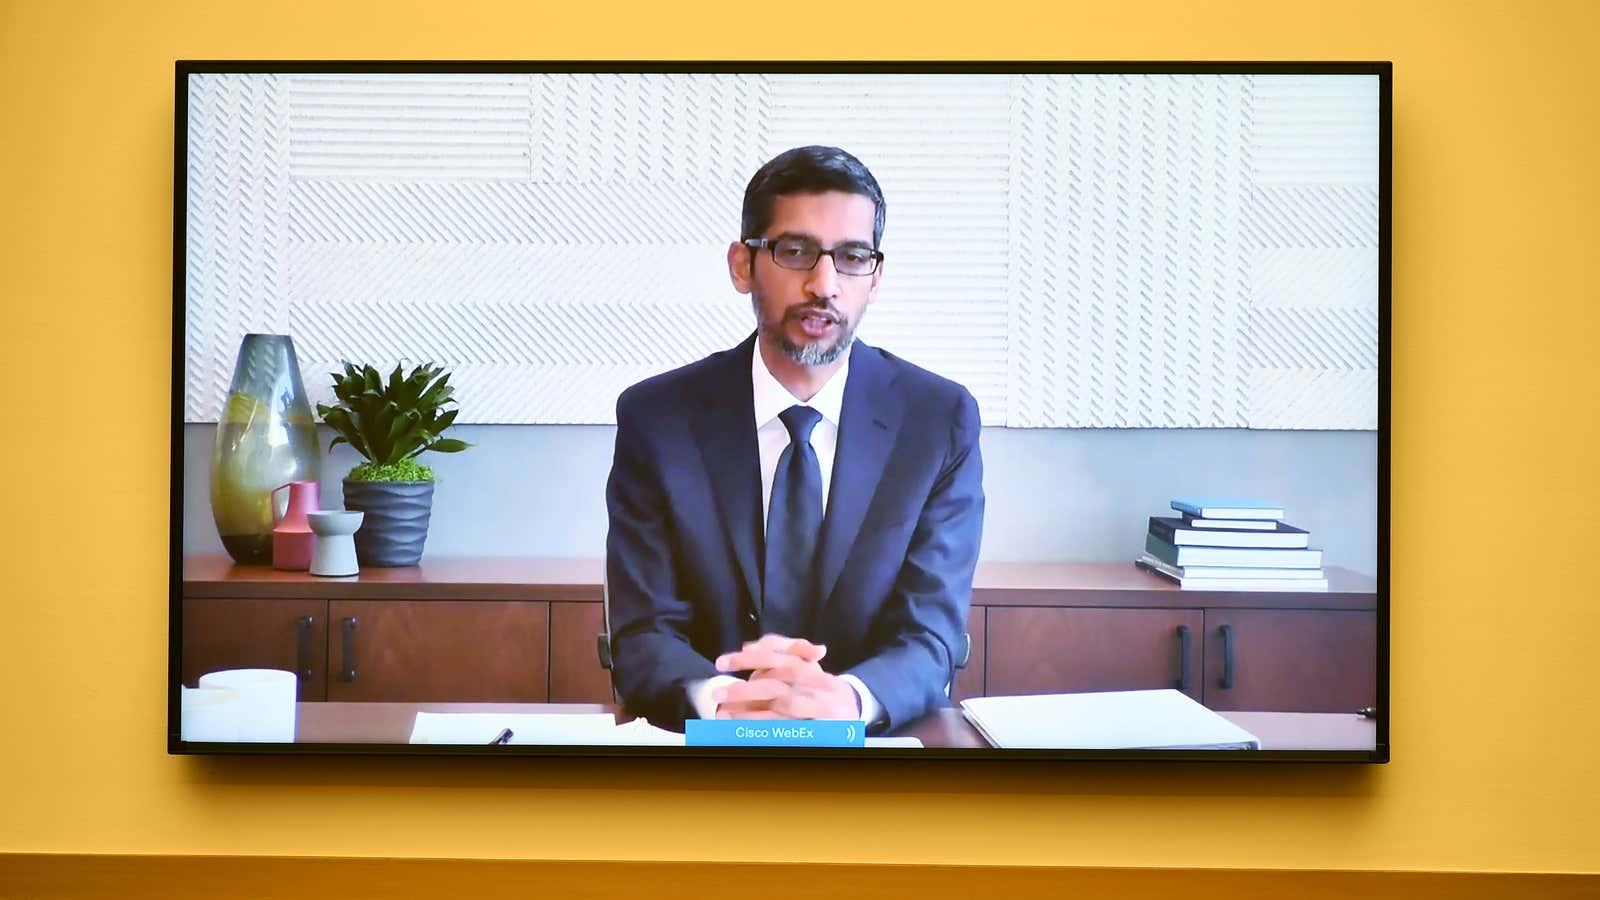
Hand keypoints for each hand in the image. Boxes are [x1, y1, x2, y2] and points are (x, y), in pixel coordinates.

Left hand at [712, 634, 860, 719]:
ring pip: (781, 711)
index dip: (749, 659)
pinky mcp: (820, 729)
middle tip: (718, 694)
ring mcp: (819, 710)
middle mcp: (816, 688)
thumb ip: (780, 648)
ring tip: (724, 715)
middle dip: (744, 691)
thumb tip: (747, 646)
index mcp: (810, 668)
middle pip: (777, 686)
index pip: (778, 659)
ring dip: (750, 714)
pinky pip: (789, 730)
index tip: (721, 663)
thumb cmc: (821, 682)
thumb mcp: (805, 661)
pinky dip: (766, 730)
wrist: (854, 709)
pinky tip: (745, 732)